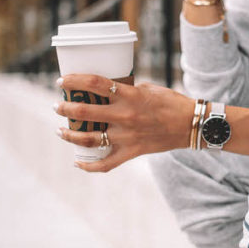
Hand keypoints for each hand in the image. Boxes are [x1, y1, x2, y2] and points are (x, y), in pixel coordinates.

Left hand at [55, 75, 193, 171]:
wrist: (191, 125)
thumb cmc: (170, 102)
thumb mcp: (147, 88)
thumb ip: (125, 91)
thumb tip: (104, 92)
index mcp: (130, 96)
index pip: (94, 84)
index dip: (74, 81)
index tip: (61, 82)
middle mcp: (125, 116)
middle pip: (85, 112)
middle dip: (65, 108)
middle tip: (58, 106)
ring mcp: (127, 137)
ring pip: (89, 139)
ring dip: (69, 135)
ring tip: (60, 130)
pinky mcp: (132, 152)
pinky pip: (106, 164)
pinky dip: (89, 166)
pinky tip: (77, 163)